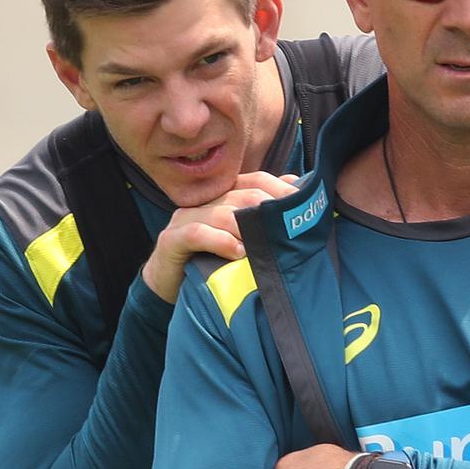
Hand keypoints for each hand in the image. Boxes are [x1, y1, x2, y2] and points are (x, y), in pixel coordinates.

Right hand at [142, 172, 298, 301]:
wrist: (168, 287)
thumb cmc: (210, 263)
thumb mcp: (241, 241)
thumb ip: (263, 218)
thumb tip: (295, 184)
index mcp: (222, 197)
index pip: (255, 181)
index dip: (280, 188)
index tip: (301, 202)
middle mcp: (204, 202)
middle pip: (242, 195)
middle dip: (269, 209)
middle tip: (289, 226)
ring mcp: (185, 218)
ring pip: (222, 213)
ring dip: (247, 228)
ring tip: (264, 245)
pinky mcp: (171, 239)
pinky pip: (197, 233)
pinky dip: (221, 241)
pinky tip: (237, 253)